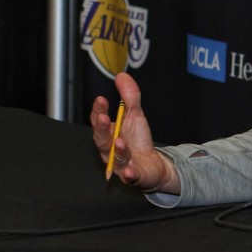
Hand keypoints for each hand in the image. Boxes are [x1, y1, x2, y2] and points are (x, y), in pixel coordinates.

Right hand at [91, 72, 178, 193]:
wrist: (153, 165)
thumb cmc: (137, 140)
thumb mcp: (135, 115)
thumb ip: (129, 97)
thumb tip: (121, 75)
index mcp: (108, 134)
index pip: (99, 122)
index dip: (98, 111)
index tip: (101, 99)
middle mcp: (110, 150)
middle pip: (102, 140)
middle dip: (102, 129)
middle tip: (103, 118)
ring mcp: (121, 164)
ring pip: (116, 158)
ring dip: (118, 150)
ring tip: (120, 141)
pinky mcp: (134, 176)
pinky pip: (130, 176)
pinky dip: (129, 174)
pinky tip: (130, 171)